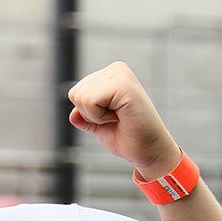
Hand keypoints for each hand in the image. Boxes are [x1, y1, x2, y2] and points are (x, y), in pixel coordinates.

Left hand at [67, 61, 180, 179]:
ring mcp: (121, 75)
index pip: (75, 93)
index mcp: (110, 74)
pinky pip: (89, 101)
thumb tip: (72, 115)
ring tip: (119, 118)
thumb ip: (84, 117)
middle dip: (90, 114)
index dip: (88, 114)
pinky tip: (120, 117)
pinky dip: (100, 117)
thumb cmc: (127, 138)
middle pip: (75, 94)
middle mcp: (116, 69)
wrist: (149, 151)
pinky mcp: (123, 85)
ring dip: (96, 116)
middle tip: (116, 119)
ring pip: (81, 97)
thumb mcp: (98, 125)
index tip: (112, 118)